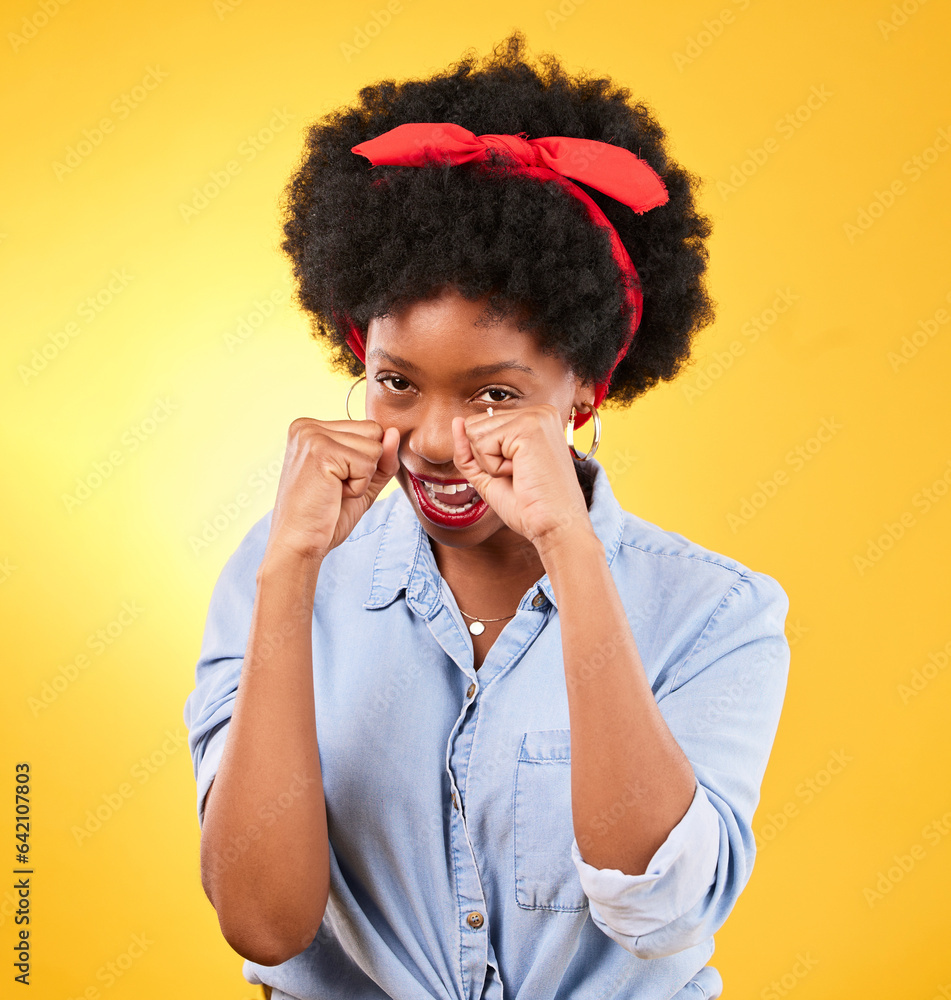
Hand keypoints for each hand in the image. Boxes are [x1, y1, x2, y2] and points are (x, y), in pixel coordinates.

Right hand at [265, 417, 399, 562]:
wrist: (300, 544)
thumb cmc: (326, 516)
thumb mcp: (362, 482)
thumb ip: (381, 457)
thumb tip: (393, 432)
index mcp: (311, 428)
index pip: (367, 428)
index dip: (364, 461)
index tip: (335, 481)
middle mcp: (308, 426)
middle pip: (374, 431)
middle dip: (366, 466)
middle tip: (335, 487)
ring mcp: (313, 436)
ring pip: (375, 446)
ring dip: (363, 477)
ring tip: (333, 490)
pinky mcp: (321, 451)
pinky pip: (368, 464)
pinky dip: (358, 486)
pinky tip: (334, 494)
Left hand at [451, 404, 593, 550]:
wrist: (554, 525)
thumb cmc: (529, 505)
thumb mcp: (490, 473)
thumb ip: (469, 449)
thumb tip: (456, 421)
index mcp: (534, 419)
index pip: (481, 425)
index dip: (487, 458)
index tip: (518, 472)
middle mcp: (538, 411)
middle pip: (474, 425)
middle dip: (486, 459)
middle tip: (518, 474)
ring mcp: (535, 416)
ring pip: (475, 432)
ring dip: (490, 463)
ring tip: (521, 473)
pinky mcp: (528, 426)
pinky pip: (483, 444)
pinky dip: (494, 467)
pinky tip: (520, 472)